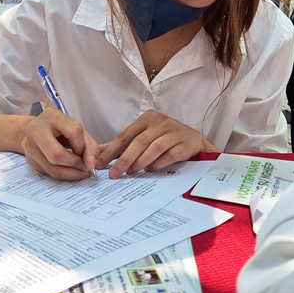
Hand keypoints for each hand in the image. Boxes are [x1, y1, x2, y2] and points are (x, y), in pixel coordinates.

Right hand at [20, 108, 98, 179]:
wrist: (36, 129)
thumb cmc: (58, 128)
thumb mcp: (76, 129)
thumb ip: (89, 145)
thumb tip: (91, 165)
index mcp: (51, 116)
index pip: (73, 132)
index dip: (83, 146)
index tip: (86, 152)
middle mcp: (36, 129)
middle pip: (57, 154)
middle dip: (75, 164)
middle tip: (84, 166)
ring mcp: (29, 146)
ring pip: (53, 168)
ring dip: (71, 174)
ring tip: (80, 171)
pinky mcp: (29, 159)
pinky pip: (49, 173)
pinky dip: (63, 175)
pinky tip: (69, 170)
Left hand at [97, 110, 218, 178]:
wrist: (195, 141)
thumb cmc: (165, 139)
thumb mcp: (144, 136)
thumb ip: (123, 144)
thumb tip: (99, 153)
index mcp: (148, 118)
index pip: (126, 135)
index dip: (111, 151)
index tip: (99, 164)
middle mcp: (162, 122)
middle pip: (139, 141)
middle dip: (123, 159)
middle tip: (113, 174)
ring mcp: (175, 132)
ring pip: (154, 147)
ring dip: (140, 162)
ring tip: (130, 173)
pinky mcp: (186, 144)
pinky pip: (170, 155)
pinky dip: (158, 164)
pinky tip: (149, 171)